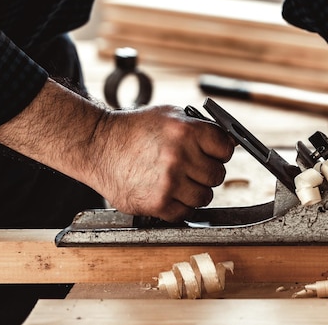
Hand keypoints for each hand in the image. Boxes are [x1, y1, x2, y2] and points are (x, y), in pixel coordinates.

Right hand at [0, 80, 233, 222]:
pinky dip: (180, 206)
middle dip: (207, 172)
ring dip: (195, 191)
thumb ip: (201, 127)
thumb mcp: (170, 115)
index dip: (220, 152)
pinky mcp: (157, 203)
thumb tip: (229, 143)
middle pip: (217, 175)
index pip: (226, 149)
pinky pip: (185, 212)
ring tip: (179, 180)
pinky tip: (169, 192)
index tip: (213, 154)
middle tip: (192, 168)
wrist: (98, 146)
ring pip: (204, 196)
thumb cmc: (135, 129)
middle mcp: (180, 156)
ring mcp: (169, 182)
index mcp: (187, 131)